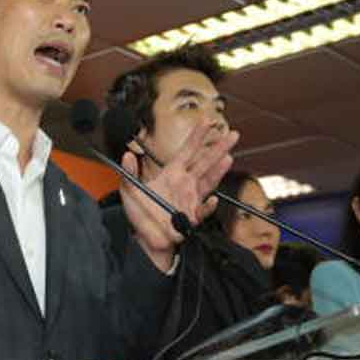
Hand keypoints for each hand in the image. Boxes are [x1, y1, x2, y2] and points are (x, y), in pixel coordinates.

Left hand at [120, 122, 237, 268]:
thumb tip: (126, 155)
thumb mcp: (130, 190)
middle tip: (233, 135)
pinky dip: (208, 206)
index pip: (187, 150)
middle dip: (219, 148)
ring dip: (219, 171)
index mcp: (172, 173)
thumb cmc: (141, 213)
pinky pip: (203, 209)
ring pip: (209, 181)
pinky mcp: (193, 216)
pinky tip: (213, 200)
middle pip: (205, 162)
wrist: (146, 237)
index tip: (207, 122)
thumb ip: (129, 172)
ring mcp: (191, 199)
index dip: (197, 136)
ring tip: (227, 159)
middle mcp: (185, 183)